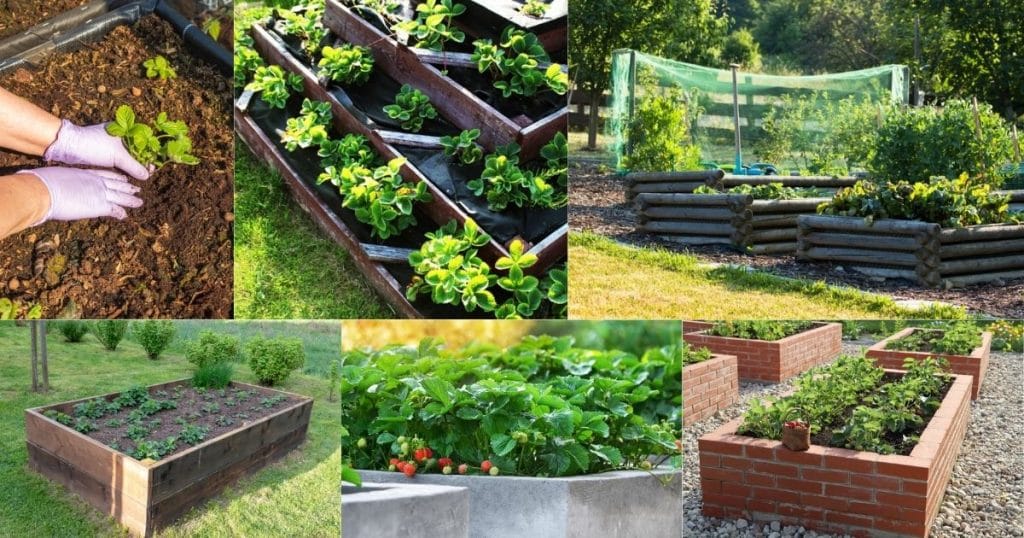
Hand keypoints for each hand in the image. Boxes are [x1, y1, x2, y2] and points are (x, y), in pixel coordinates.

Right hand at [20, 167, 143, 223]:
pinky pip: (115, 209)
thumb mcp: (60, 175)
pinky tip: (125, 216)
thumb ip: (67, 180)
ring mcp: (99, 193)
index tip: (123, 177)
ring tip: (139, 202)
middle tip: (136, 188)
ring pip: (121, 196)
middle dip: (127, 187)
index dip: (116, 177)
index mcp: (86, 173)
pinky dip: (121, 213)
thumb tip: (61, 184)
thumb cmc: (44, 182)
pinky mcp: (99, 205)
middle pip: (116, 184)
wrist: (44, 190)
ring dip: (131, 200)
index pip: (106, 174)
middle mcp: (96, 181)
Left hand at [43, 120, 150, 179]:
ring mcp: (110, 144)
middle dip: (144, 160)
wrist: (66, 146)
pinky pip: (119, 161)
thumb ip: (134, 166)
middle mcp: (118, 135)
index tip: (154, 165)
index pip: (143, 140)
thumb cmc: (92, 145)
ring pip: (128, 156)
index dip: (151, 152)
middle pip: (137, 149)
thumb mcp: (117, 156)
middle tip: (149, 172)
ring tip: (141, 175)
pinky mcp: (103, 153)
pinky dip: (125, 167)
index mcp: (124, 129)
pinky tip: (129, 175)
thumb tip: (147, 175)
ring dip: (134, 165)